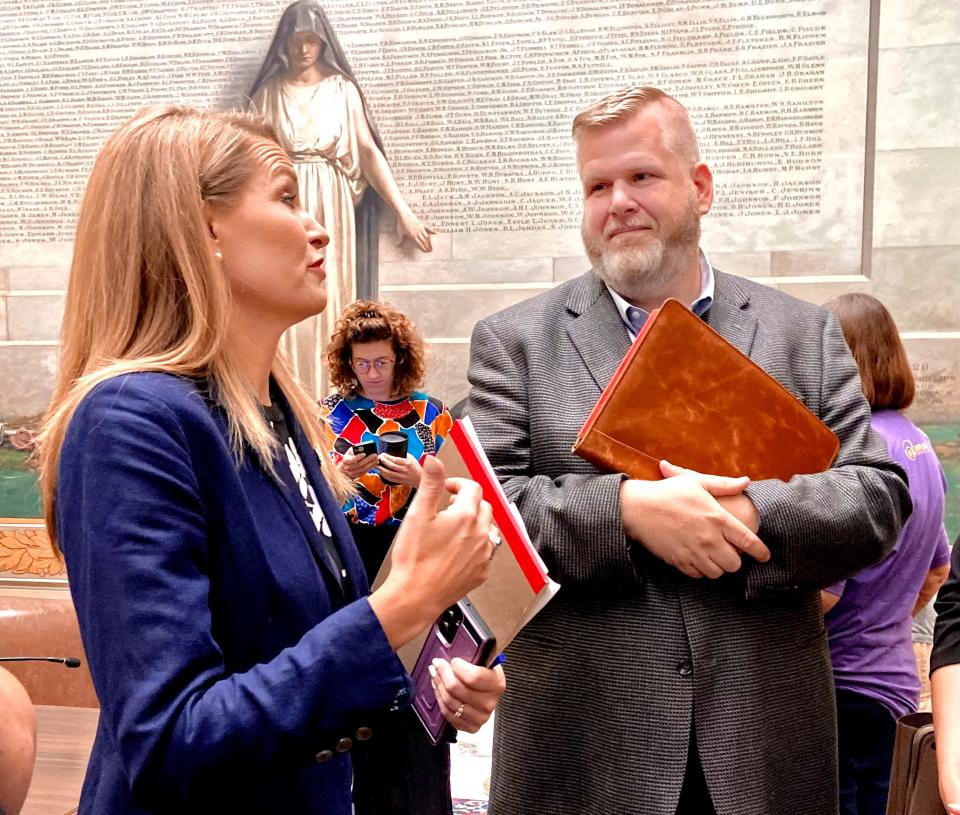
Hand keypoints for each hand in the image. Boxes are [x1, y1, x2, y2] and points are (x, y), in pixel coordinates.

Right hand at [338, 448, 377, 479]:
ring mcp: (352, 473)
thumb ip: (355, 449)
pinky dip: (370, 467)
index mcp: (346, 460)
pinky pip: (365, 472)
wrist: (344, 468)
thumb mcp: (349, 452)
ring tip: (376, 458)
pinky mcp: (357, 476)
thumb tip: (363, 447)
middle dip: (368, 459)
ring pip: (363, 469)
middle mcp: (348, 468)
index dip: (358, 457)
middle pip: (359, 464)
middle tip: (375, 455)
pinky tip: (374, 463)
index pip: (352, 459)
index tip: (364, 453)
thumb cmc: (349, 457)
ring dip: (371, 463)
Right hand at [369, 457, 493, 647]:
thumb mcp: (418, 514)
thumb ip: (430, 484)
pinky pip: (485, 551)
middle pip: (483, 506)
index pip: (473, 488)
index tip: (447, 488)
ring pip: (487, 529)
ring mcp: (483, 554)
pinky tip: (456, 550)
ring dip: (474, 524)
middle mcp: (481, 534)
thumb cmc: (414, 559)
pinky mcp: (481, 572)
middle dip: (467, 502)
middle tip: (449, 507)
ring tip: (452, 529)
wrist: (415, 596)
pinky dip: (475, 545)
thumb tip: (434, 461)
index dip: (458, 483)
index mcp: (466, 516)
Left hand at [377, 453, 422, 487]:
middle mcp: (404, 470)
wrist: (420, 479)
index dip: (387, 457)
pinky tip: (381, 472)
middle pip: (390, 466)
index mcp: (407, 463)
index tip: (382, 454)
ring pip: (388, 473)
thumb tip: (398, 450)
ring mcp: (402, 477)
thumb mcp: (412, 459)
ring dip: (381, 469)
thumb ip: (405, 455)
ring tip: (376, 465)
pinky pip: (390, 479)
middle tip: (377, 458)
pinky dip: (384, 475)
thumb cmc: (417, 468)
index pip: (395, 460)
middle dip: (382, 461)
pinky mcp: (400, 481)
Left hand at [395, 210, 433, 251]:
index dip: (423, 247)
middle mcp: (418, 232)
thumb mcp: (400, 232)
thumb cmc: (401, 223)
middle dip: (428, 246)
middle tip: (431, 250)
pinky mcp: (421, 224)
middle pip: (424, 241)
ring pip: (427, 236)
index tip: (426, 251)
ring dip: (430, 241)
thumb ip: (400, 239)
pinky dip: (432, 230)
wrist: (404, 214)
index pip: (420, 243)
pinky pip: (428, 228)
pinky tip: (436, 233)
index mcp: (413, 235)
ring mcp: (420, 228)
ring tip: (432, 245)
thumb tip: (397, 245)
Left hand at [430, 657, 505, 732]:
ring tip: (435, 673)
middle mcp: (489, 703)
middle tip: (437, 663)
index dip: (459, 667)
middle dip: (443, 673)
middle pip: (457, 689)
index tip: (453, 660)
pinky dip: (440, 699)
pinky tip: (438, 688)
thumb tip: (455, 643)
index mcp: (496, 683)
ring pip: (449, 701)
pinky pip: (448, 713)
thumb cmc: (486, 673)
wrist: (490, 692)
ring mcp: (480, 717)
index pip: (473, 676)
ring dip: (438, 684)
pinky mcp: (470, 726)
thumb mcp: (485, 660)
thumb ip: (474, 654)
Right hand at [620, 462, 768, 578]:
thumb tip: (746, 481)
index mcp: (717, 518)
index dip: (761, 552)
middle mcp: (709, 539)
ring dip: (717, 566)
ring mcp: (694, 552)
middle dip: (735, 560)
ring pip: (717, 573)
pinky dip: (700, 570)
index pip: (748, 541)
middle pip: (735, 564)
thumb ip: (724, 484)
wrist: (637, 508)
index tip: (765, 556)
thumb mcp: (696, 482)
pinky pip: (698, 575)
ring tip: (711, 555)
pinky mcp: (679, 561)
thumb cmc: (667, 492)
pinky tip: (696, 558)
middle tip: (728, 551)